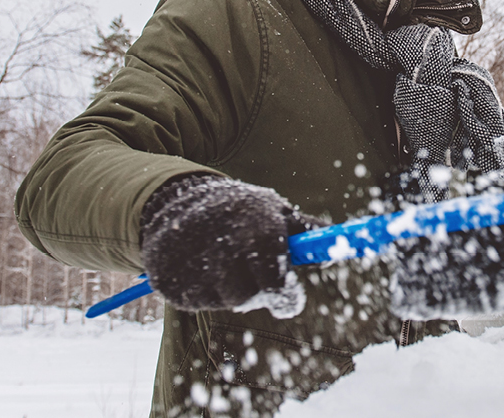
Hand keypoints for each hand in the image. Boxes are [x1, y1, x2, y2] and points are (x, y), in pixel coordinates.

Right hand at [139, 174, 318, 311]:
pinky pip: (199, 301)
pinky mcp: (172, 283)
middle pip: (251, 297)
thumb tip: (332, 253)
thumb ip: (307, 231)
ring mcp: (196, 268)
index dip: (287, 298)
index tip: (289, 298)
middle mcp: (227, 251)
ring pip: (227, 301)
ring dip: (232, 289)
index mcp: (259, 233)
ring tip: (226, 262)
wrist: (175, 203)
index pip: (278, 285)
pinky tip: (202, 265)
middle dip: (259, 291)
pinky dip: (205, 289)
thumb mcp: (274, 210)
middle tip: (255, 274)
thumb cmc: (239, 210)